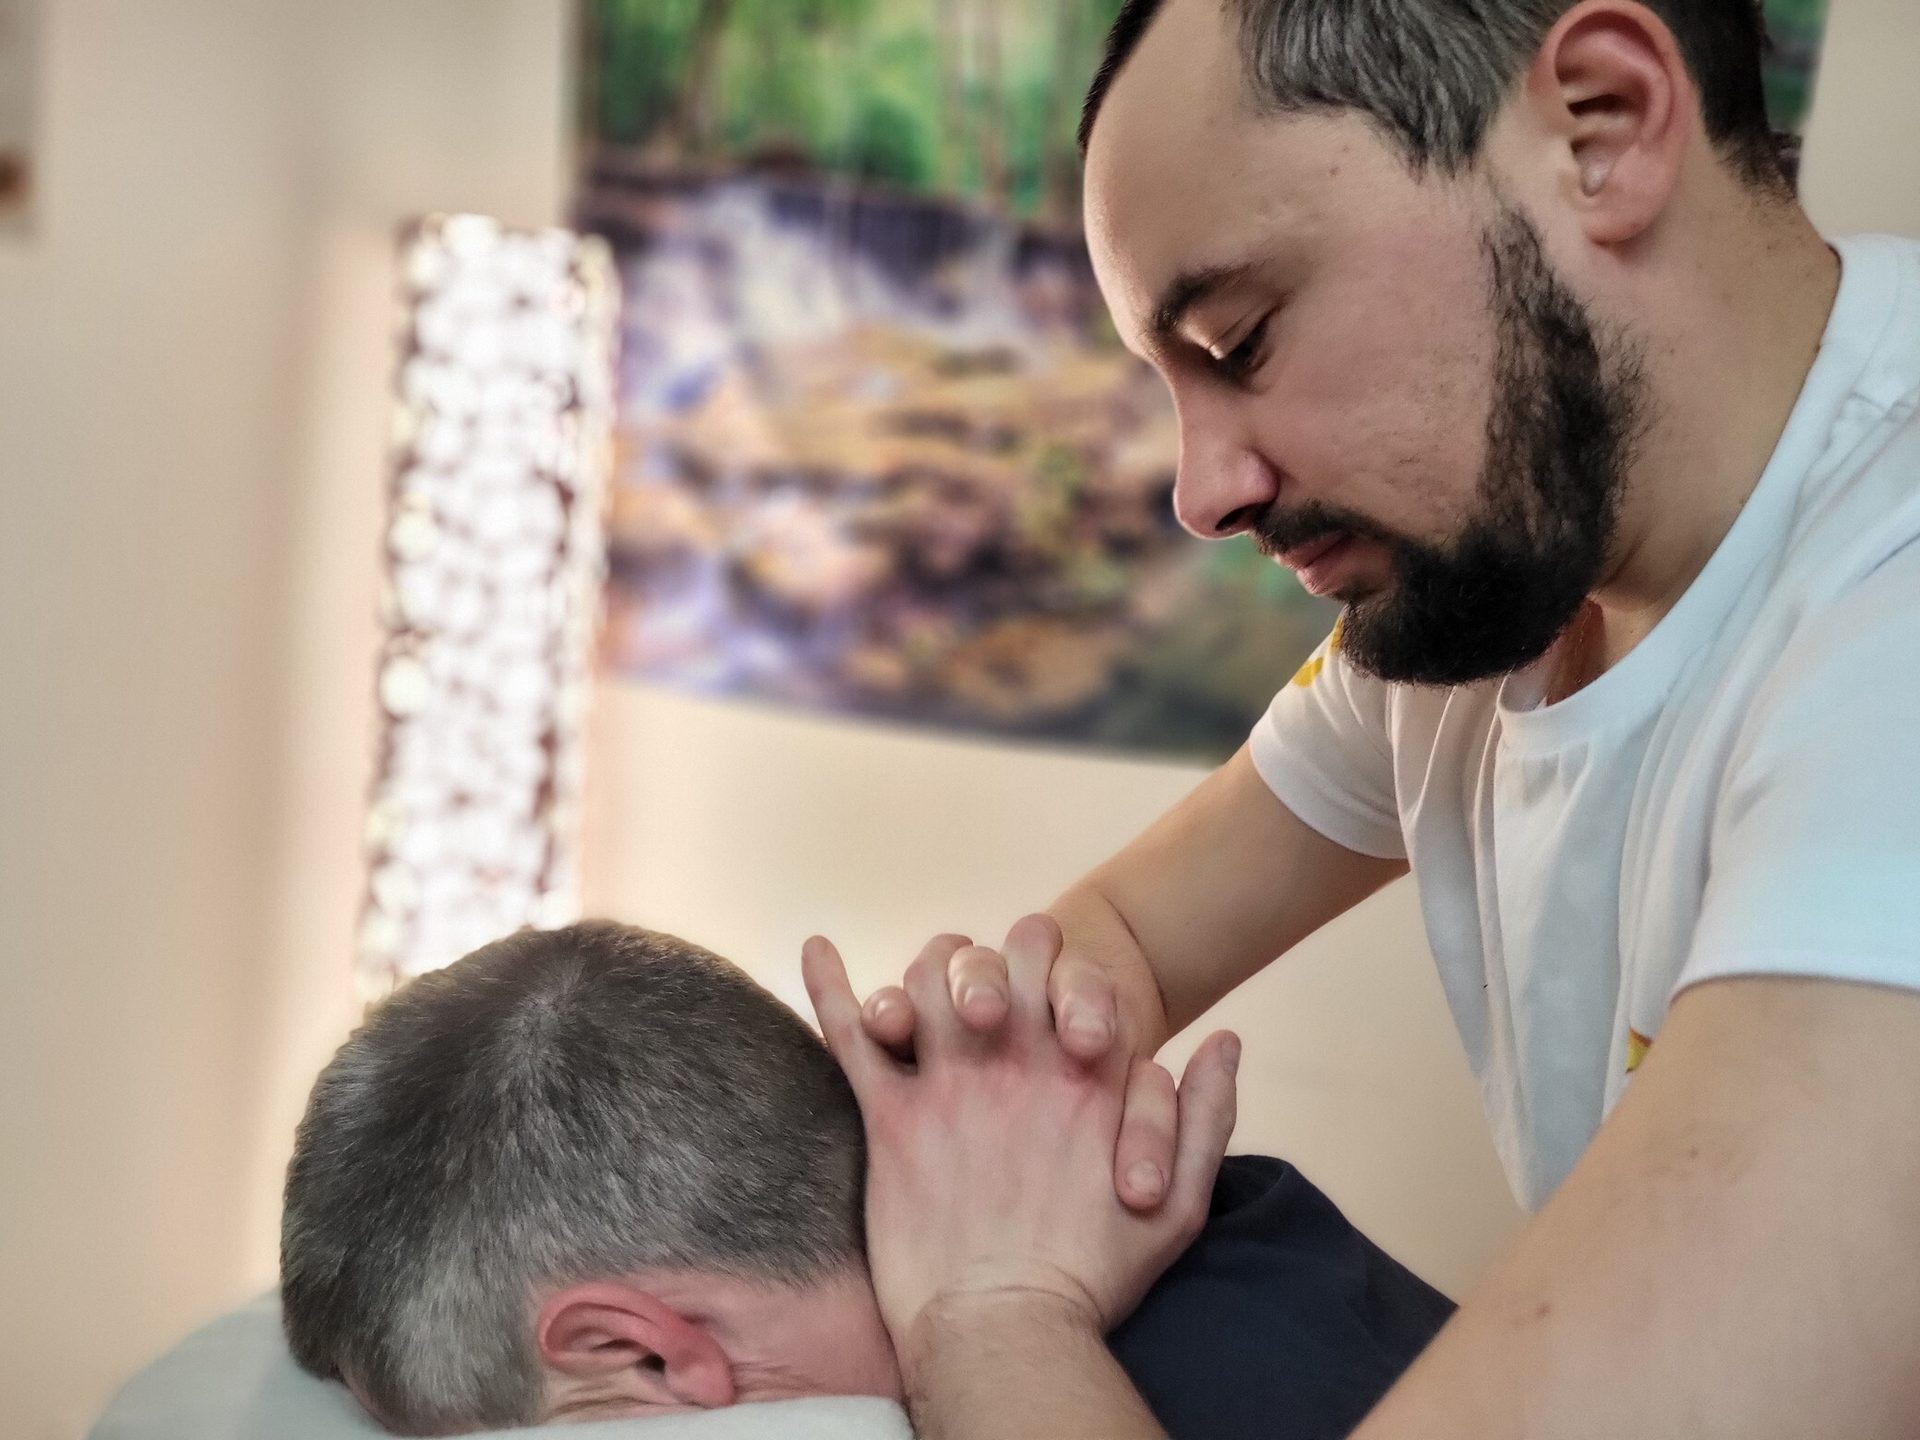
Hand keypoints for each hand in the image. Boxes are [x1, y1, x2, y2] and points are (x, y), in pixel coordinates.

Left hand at [803, 915, 1239, 1361]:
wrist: (1006, 1336)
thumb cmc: (1092, 1278)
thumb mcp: (1181, 1205)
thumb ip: (1206, 1115)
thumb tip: (1227, 1039)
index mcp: (1087, 1075)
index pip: (1077, 974)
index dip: (1067, 973)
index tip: (1056, 1006)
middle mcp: (1017, 1062)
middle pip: (1003, 955)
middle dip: (998, 954)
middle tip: (988, 988)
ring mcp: (950, 1085)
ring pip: (928, 980)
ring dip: (924, 969)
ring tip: (920, 983)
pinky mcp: (892, 1120)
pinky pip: (851, 1033)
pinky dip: (830, 984)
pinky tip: (815, 947)